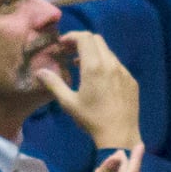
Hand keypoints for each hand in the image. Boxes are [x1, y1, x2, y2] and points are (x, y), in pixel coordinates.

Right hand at [32, 31, 142, 151]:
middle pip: (97, 40)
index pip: (84, 37)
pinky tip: (100, 80)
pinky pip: (117, 65)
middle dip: (82, 42)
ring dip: (94, 53)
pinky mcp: (131, 80)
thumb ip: (54, 84)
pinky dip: (105, 64)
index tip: (62, 44)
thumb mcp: (68, 103)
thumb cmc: (91, 119)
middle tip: (70, 53)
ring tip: (83, 67)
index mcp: (94, 66)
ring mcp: (123, 71)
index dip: (72, 36)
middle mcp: (111, 63)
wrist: (119, 135)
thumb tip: (39, 72)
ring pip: (108, 52)